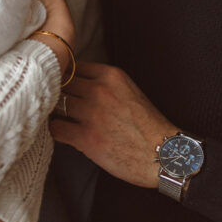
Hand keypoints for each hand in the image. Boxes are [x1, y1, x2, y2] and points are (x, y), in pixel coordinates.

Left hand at [50, 61, 178, 186]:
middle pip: (61, 83)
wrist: (164, 155)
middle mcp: (99, 90)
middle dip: (57, 92)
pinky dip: (57, 131)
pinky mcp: (86, 137)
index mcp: (111, 75)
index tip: (63, 85)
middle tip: (56, 102)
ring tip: (61, 118)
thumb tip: (74, 81)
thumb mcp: (128, 90)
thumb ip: (103, 83)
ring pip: (56, 103)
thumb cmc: (147, 125)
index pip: (73, 66)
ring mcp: (92, 113)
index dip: (65, 76)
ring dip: (56, 111)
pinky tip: (65, 133)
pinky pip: (56, 128)